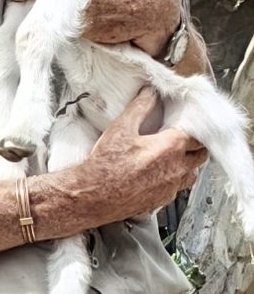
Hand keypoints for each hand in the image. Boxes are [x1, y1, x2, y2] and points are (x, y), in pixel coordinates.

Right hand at [68, 87, 207, 226]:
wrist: (93, 195)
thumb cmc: (107, 164)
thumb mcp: (122, 127)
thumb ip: (141, 106)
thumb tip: (150, 93)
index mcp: (171, 147)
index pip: (198, 135)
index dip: (195, 127)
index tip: (187, 121)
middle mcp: (177, 169)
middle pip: (200, 155)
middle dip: (195, 145)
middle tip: (184, 137)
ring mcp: (170, 188)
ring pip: (191, 174)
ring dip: (187, 164)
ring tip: (173, 156)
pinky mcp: (161, 201)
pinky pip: (176, 189)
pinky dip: (174, 179)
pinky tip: (159, 174)